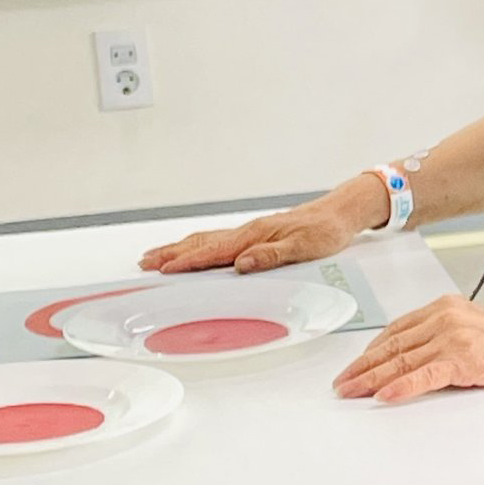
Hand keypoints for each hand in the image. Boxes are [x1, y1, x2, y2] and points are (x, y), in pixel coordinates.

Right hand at [139, 175, 385, 275]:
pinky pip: (218, 241)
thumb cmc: (324, 231)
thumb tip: (241, 264)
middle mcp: (247, 232)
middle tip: (144, 262)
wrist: (339, 213)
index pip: (214, 251)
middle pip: (201, 243)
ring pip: (206, 240)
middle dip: (171, 254)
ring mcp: (249, 233)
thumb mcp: (304, 248)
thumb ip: (271, 256)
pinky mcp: (255, 235)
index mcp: (254, 236)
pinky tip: (192, 251)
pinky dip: (198, 246)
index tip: (164, 270)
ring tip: (155, 256)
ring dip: (179, 249)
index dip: (188, 262)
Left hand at [332, 296, 483, 403]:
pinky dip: (401, 386)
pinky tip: (384, 395)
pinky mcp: (465, 360)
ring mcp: (454, 338)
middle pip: (393, 346)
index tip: (353, 366)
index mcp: (443, 308)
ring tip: (353, 392)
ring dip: (372, 379)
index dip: (369, 351)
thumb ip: (438, 339)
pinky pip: (425, 375)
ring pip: (402, 361)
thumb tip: (406, 363)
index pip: (395, 331)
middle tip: (342, 384)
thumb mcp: (469, 329)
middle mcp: (445, 318)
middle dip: (362, 367)